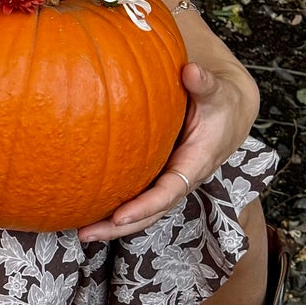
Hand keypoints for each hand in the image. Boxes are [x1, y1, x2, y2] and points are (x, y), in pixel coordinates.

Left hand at [77, 53, 258, 244]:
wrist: (227, 112)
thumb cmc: (220, 101)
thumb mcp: (217, 92)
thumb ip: (204, 84)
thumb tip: (190, 71)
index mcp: (195, 164)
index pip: (168, 192)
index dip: (144, 206)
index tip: (119, 216)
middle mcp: (179, 178)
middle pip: (149, 213)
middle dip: (118, 227)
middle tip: (85, 233)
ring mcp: (166, 179)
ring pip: (139, 210)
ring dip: (110, 223)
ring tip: (78, 231)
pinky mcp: (154, 174)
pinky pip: (134, 195)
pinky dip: (112, 205)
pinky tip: (83, 206)